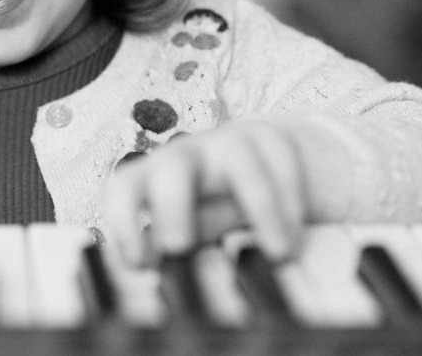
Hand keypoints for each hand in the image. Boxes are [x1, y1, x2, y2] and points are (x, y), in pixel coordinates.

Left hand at [101, 120, 307, 266]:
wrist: (256, 159)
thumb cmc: (209, 201)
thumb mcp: (189, 226)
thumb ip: (174, 248)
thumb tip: (153, 281)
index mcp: (155, 177)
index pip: (125, 187)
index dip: (124, 221)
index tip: (139, 264)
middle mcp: (189, 156)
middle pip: (172, 166)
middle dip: (173, 206)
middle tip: (181, 248)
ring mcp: (230, 143)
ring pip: (240, 160)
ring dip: (261, 207)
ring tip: (280, 254)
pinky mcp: (270, 140)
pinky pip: (281, 163)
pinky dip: (291, 203)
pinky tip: (298, 241)